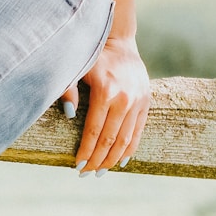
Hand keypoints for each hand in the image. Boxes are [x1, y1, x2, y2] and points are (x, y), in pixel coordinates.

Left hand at [60, 32, 150, 174]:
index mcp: (106, 92)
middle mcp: (125, 99)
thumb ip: (68, 89)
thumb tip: (70, 113)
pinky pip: (138, 131)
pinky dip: (130, 148)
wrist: (118, 41)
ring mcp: (138, 101)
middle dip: (97, 160)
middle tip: (86, 174)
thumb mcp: (76, 69)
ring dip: (113, 159)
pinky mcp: (146, 102)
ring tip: (101, 171)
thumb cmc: (91, 56)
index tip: (77, 166)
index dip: (86, 151)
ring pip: (126, 139)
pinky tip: (120, 161)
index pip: (94, 131)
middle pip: (110, 139)